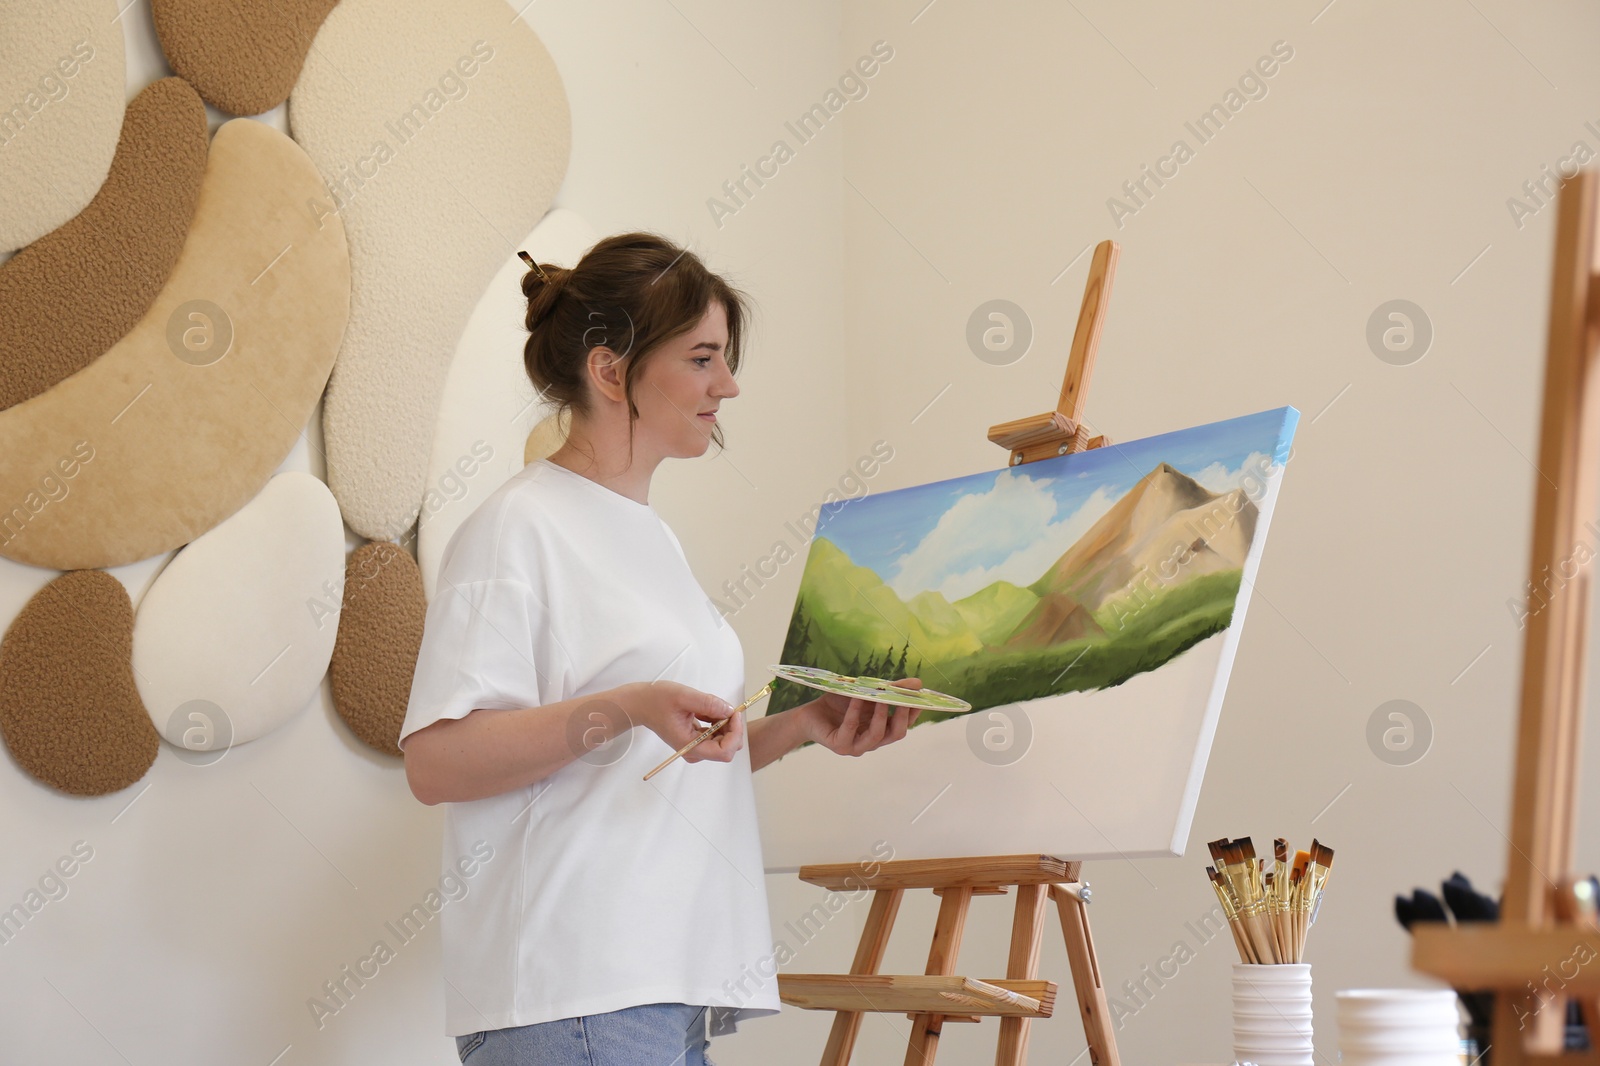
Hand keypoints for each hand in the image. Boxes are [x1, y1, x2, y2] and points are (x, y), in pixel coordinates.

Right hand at [624, 680, 744, 762]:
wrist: (641, 704)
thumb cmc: (656, 701)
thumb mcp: (684, 696)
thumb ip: (708, 703)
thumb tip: (729, 710)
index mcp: (689, 745)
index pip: (724, 752)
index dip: (735, 733)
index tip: (733, 713)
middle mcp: (694, 751)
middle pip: (727, 747)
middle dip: (732, 727)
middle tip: (726, 707)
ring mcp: (695, 746)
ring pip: (724, 740)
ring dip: (725, 722)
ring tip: (710, 706)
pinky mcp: (696, 740)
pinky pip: (716, 734)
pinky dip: (718, 721)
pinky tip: (707, 710)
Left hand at [801, 677, 923, 756]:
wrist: (810, 716)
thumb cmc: (839, 705)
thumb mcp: (866, 694)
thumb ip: (888, 689)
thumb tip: (916, 682)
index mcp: (881, 730)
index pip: (904, 725)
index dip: (914, 712)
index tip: (920, 696)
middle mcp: (872, 742)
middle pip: (896, 734)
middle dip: (903, 716)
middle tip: (905, 698)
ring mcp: (856, 746)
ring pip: (876, 735)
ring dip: (881, 716)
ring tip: (882, 698)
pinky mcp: (840, 745)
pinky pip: (850, 730)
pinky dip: (855, 713)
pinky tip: (857, 698)